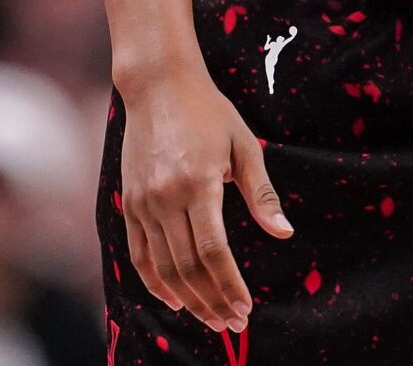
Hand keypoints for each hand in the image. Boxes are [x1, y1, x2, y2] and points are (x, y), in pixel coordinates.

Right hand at [118, 63, 292, 333]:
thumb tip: (284, 232)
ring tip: (211, 319)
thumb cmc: (209, 112)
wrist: (157, 86)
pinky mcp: (128, 203)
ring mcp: (142, 202)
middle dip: (212, 302)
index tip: (246, 309)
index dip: (229, 285)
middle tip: (232, 325)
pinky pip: (139, 254)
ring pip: (163, 267)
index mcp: (198, 183)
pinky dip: (155, 282)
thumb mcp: (244, 146)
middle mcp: (165, 197)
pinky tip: (174, 300)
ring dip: (188, 299)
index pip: (213, 251)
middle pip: (187, 267)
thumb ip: (261, 193)